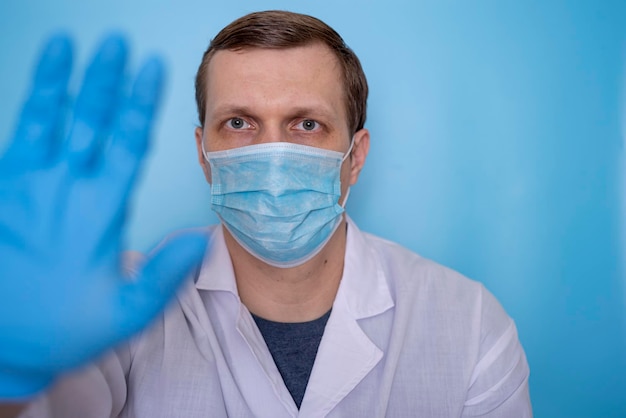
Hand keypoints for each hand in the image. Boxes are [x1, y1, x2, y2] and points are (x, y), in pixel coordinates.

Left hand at [0, 34, 207, 398]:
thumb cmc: (62, 328)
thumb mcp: (127, 313)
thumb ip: (165, 273)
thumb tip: (200, 236)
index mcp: (99, 213)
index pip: (126, 143)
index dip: (140, 102)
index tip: (150, 68)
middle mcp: (62, 191)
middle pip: (88, 121)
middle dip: (104, 78)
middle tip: (115, 41)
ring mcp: (23, 188)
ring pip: (44, 121)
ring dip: (59, 81)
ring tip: (67, 44)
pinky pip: (13, 140)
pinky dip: (25, 110)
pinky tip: (33, 91)